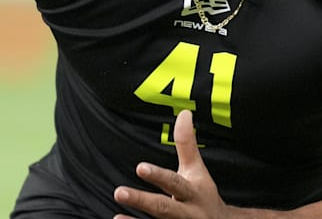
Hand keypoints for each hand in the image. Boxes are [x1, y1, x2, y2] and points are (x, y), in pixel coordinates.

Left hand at [113, 110, 234, 218]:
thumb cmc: (204, 196)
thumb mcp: (198, 171)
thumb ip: (187, 145)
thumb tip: (184, 114)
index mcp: (193, 193)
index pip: (175, 183)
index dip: (158, 176)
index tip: (140, 167)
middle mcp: (186, 213)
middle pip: (164, 208)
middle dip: (143, 201)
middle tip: (119, 192)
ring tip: (116, 217)